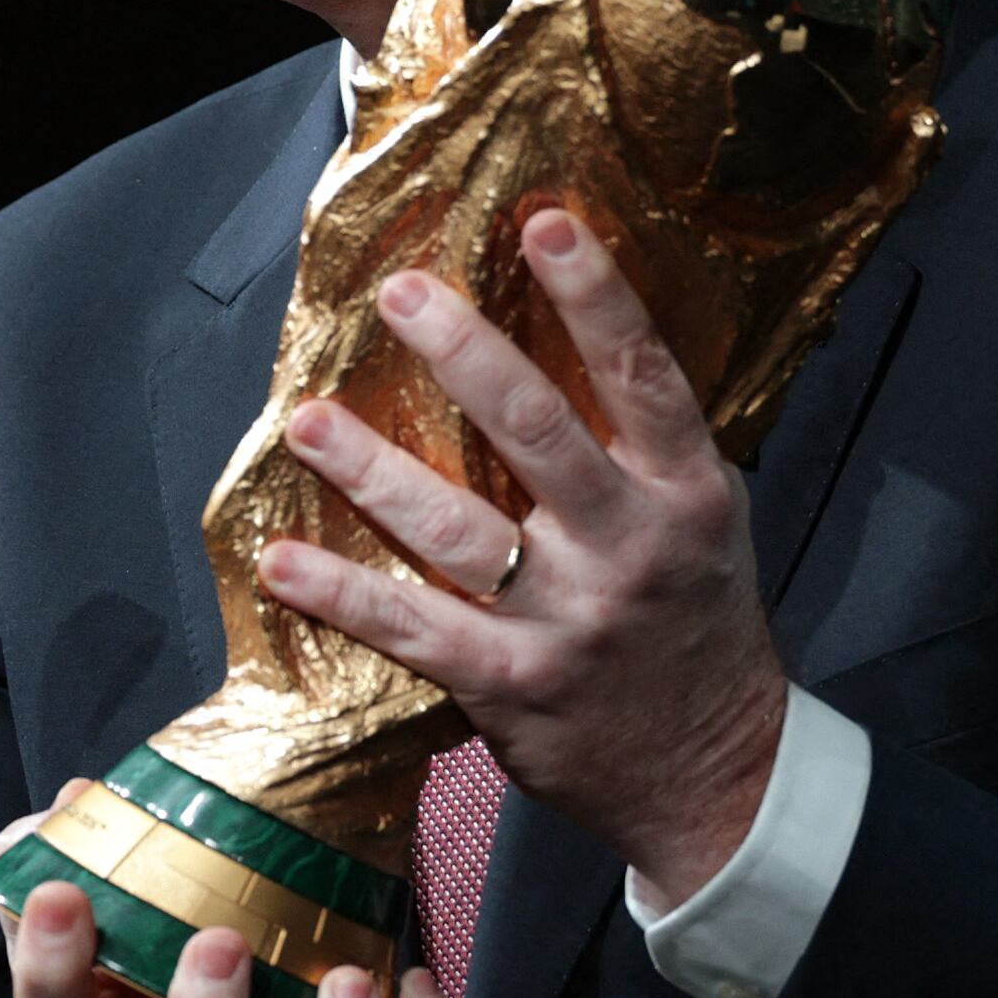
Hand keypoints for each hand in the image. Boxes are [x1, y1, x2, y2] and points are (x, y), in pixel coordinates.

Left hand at [253, 204, 787, 909]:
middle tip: (400, 293)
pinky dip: (342, 595)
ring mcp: (568, 620)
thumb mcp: (706, 522)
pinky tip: (282, 562)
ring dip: (373, 471)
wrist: (715, 776)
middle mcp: (630, 548)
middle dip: (465, 354)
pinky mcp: (512, 687)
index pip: (643, 375)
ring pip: (457, 531)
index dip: (596, 295)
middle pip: (539, 433)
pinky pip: (414, 631)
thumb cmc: (696, 623)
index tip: (545, 221)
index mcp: (686, 493)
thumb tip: (573, 333)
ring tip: (308, 422)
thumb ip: (646, 445)